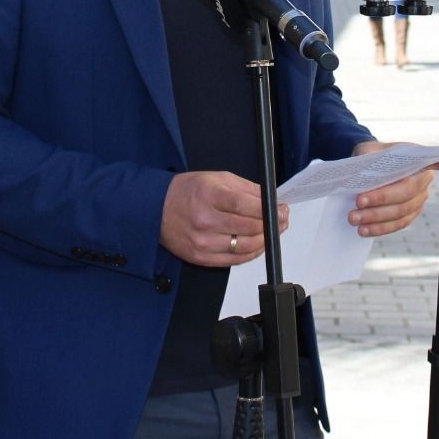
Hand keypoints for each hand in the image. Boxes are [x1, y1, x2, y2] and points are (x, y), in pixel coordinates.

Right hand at [160, 171, 287, 266]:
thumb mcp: (217, 179)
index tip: (282, 208)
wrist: (155, 210)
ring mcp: (203, 243)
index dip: (270, 209)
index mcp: (209, 195)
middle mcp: (205, 220)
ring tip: (272, 231)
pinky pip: (235, 260)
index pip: (248, 205)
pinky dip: (251, 252)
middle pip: (250, 228)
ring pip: (246, 247)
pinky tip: (257, 243)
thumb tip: (272, 200)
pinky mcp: (201, 258)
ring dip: (265, 240)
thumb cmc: (188, 191)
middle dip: (273, 224)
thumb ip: (246, 189)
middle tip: (282, 219)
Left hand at [347, 141, 438, 237]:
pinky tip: (364, 230)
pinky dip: (379, 229)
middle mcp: (422, 181)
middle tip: (358, 202)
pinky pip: (396, 225)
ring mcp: (417, 200)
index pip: (436, 162)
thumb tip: (365, 170)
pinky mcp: (408, 215)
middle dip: (382, 200)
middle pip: (407, 195)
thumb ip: (372, 158)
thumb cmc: (371, 156)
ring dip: (377, 218)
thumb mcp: (370, 150)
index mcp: (417, 160)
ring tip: (354, 218)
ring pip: (401, 213)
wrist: (365, 167)